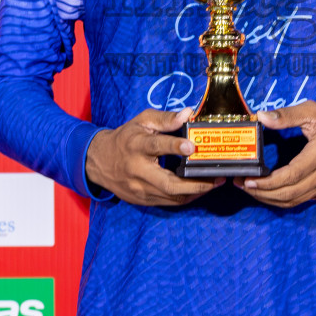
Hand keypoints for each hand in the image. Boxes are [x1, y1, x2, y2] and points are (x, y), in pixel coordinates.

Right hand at [84, 108, 225, 206]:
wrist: (99, 161)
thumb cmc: (125, 138)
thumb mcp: (142, 121)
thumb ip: (165, 119)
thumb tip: (188, 113)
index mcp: (136, 146)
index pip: (156, 146)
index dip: (174, 147)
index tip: (192, 147)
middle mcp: (137, 170)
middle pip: (167, 182)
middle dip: (195, 183)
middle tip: (216, 177)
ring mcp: (139, 189)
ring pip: (171, 196)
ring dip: (195, 192)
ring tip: (214, 183)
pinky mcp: (142, 200)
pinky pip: (168, 202)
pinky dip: (186, 197)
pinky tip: (199, 190)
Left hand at [242, 101, 315, 207]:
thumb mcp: (314, 111)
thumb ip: (287, 115)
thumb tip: (262, 116)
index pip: (291, 175)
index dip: (268, 182)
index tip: (249, 180)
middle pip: (289, 193)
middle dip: (262, 193)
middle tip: (243, 185)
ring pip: (293, 201)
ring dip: (270, 199)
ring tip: (251, 191)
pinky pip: (300, 200)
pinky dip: (282, 200)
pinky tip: (268, 192)